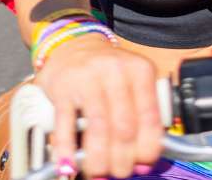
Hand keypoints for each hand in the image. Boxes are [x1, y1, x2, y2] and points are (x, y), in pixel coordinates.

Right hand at [35, 37, 162, 178]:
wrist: (72, 45)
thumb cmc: (107, 71)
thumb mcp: (133, 82)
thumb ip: (142, 115)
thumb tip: (143, 161)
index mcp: (140, 70)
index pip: (150, 118)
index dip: (147, 149)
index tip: (143, 165)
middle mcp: (116, 71)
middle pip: (124, 128)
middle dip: (122, 160)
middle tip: (119, 173)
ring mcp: (87, 78)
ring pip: (99, 129)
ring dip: (98, 160)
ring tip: (98, 173)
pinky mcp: (61, 87)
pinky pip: (65, 124)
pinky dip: (67, 149)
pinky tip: (68, 164)